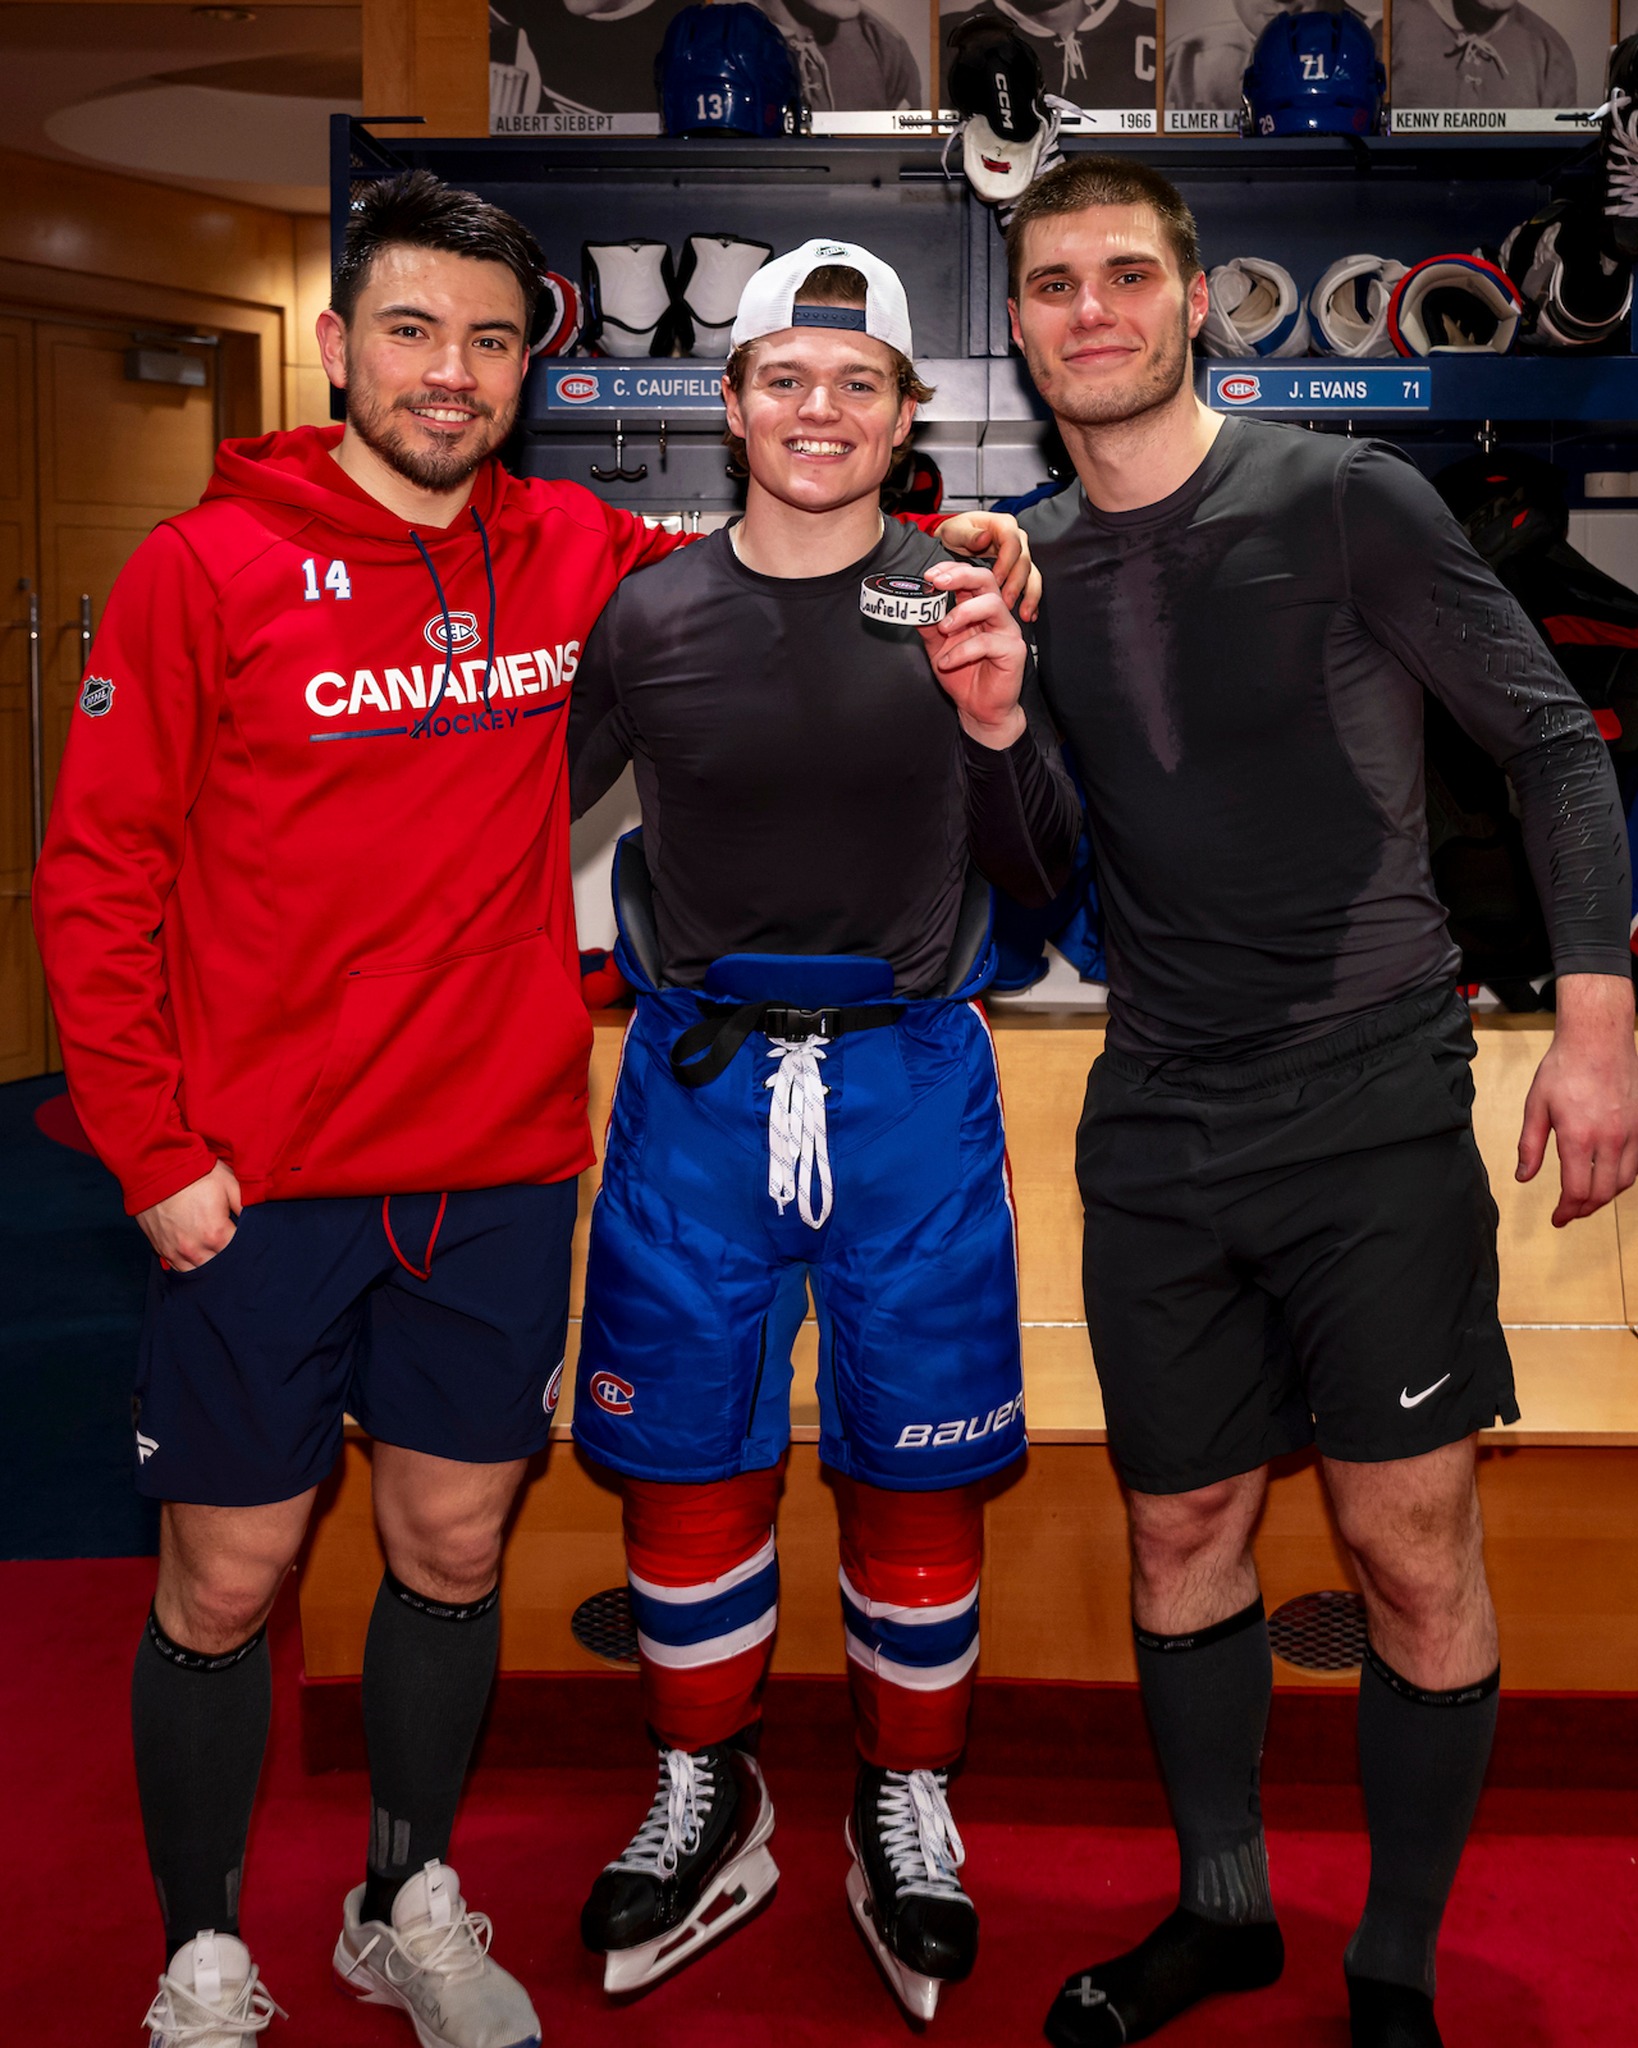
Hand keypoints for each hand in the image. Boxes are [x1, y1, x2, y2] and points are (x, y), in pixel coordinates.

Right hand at [137, 1159, 242, 1269]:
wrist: (156, 1168)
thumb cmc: (195, 1173)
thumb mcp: (229, 1183)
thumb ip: (245, 1206)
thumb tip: (257, 1221)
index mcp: (216, 1234)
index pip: (240, 1252)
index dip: (249, 1247)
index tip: (252, 1242)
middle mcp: (195, 1249)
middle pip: (221, 1267)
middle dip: (231, 1260)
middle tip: (238, 1251)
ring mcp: (176, 1252)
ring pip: (199, 1272)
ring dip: (210, 1266)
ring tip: (218, 1256)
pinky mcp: (161, 1250)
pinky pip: (179, 1269)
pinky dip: (191, 1266)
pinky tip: (199, 1258)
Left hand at [919, 561, 1027, 748]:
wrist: (978, 708)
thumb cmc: (963, 674)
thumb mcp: (937, 647)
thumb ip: (928, 625)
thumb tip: (912, 605)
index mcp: (978, 608)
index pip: (969, 576)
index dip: (951, 570)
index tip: (929, 576)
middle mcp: (995, 614)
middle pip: (986, 580)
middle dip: (960, 576)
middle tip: (937, 583)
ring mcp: (1007, 631)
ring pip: (992, 605)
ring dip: (963, 612)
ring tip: (943, 628)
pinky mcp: (1013, 651)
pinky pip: (988, 642)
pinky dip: (962, 651)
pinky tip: (947, 662)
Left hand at [932, 510, 1040, 621]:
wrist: (956, 537)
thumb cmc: (956, 531)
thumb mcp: (956, 530)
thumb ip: (969, 535)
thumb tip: (985, 538)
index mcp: (1003, 526)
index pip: (1012, 543)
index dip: (1006, 563)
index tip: (996, 580)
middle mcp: (1016, 539)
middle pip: (1024, 562)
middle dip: (1017, 585)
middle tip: (1007, 603)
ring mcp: (1020, 555)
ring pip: (1032, 575)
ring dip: (1029, 596)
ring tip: (1023, 614)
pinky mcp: (1019, 569)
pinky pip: (1031, 584)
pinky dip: (1031, 600)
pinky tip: (1030, 614)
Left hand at [1516, 973, 1637, 1225]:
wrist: (1598, 1039)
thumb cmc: (1563, 1068)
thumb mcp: (1536, 1105)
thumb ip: (1530, 1146)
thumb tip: (1523, 1177)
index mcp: (1579, 1137)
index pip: (1577, 1191)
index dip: (1567, 1211)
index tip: (1557, 1219)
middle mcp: (1610, 1139)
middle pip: (1603, 1193)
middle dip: (1584, 1209)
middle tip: (1569, 1213)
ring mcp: (1631, 1133)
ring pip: (1624, 1182)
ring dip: (1605, 1197)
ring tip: (1586, 1200)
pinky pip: (1636, 1163)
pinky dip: (1622, 1178)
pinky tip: (1606, 1177)